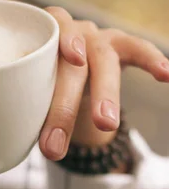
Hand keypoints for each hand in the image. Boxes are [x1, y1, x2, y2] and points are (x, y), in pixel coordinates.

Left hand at [40, 7, 168, 159]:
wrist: (69, 71)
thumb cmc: (48, 85)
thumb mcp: (37, 97)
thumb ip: (33, 115)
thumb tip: (38, 152)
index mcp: (42, 44)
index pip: (43, 41)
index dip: (48, 55)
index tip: (49, 77)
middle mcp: (70, 35)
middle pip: (70, 66)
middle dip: (63, 108)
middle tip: (55, 145)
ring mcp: (96, 40)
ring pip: (102, 62)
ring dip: (104, 94)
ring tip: (105, 124)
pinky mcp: (121, 46)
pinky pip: (138, 50)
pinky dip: (151, 60)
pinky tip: (165, 75)